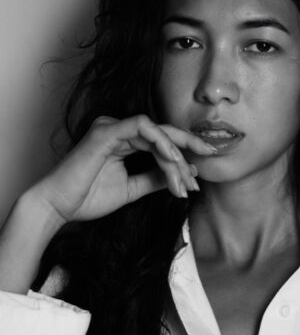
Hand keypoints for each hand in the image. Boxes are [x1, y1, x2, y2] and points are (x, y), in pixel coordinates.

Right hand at [30, 114, 215, 224]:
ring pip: (157, 133)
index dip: (183, 155)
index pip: (161, 141)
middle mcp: (119, 130)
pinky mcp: (106, 132)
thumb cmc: (88, 197)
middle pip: (163, 134)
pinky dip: (160, 142)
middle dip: (189, 146)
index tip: (198, 174)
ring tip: (186, 178)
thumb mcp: (132, 189)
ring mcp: (111, 127)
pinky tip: (172, 160)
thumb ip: (155, 178)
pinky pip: (141, 128)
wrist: (58, 207)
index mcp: (123, 141)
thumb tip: (184, 174)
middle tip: (208, 159)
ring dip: (175, 156)